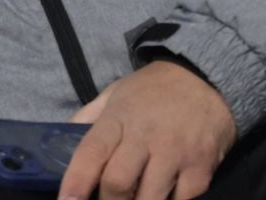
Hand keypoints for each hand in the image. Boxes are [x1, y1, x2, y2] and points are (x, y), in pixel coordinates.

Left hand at [58, 61, 236, 199]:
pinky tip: (165, 194)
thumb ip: (88, 118)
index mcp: (119, 117)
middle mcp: (146, 135)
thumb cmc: (153, 90)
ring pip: (149, 199)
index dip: (76, 181)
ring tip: (135, 198)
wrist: (206, 78)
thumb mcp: (115, 93)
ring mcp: (176, 153)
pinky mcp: (201, 168)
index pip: (91, 152)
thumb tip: (59, 142)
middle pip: (118, 184)